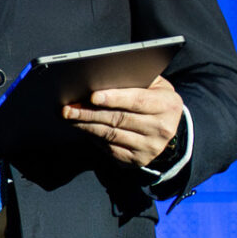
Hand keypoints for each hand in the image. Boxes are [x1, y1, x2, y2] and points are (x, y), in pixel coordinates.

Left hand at [63, 76, 186, 169]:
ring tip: (70, 117)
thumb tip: (101, 78)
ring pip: (111, 135)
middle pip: (119, 119)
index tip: (92, 96)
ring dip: (86, 126)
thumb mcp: (154, 85)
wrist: (168, 127)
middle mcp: (162, 128)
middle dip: (90, 113)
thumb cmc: (154, 98)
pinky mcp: (138, 160)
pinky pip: (110, 148)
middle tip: (68, 108)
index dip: (113, 98)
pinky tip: (82, 128)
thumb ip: (135, 80)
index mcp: (168, 105)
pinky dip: (93, 137)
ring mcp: (150, 147)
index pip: (137, 101)